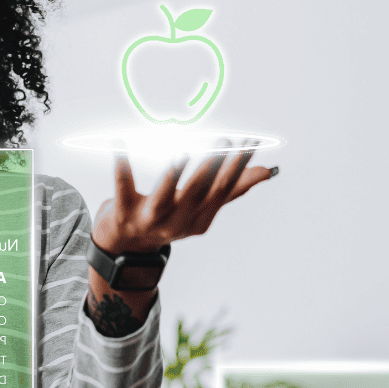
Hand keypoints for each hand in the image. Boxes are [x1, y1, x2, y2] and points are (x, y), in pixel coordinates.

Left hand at [83, 139, 275, 336]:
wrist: (123, 246)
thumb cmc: (167, 218)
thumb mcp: (200, 206)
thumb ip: (232, 188)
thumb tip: (268, 171)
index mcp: (199, 220)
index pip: (222, 191)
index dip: (236, 168)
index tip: (249, 143)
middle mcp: (176, 223)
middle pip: (196, 194)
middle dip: (211, 168)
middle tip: (225, 141)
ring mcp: (148, 219)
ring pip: (163, 198)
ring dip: (172, 176)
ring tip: (182, 153)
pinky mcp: (122, 213)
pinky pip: (122, 189)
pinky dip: (121, 169)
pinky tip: (120, 146)